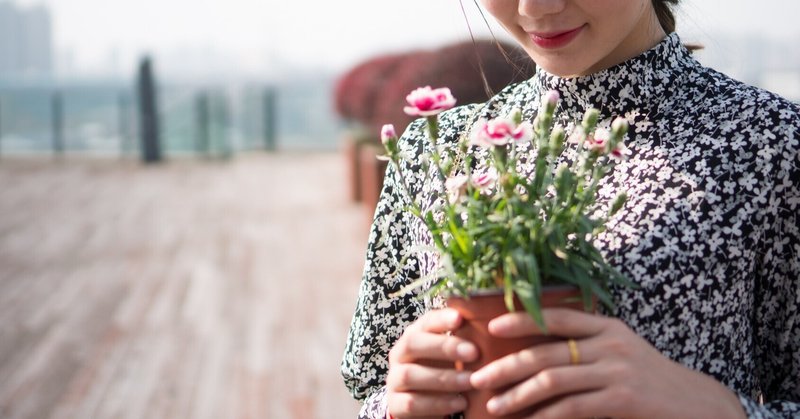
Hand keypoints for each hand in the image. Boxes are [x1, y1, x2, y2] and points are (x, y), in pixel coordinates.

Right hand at [386, 308, 477, 417]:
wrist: (420, 405)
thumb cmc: (441, 372)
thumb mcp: (450, 355)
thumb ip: (463, 340)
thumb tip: (492, 323)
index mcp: (413, 336)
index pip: (423, 321)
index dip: (441, 319)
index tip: (461, 318)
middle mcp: (399, 355)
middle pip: (413, 343)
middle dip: (444, 346)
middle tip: (474, 352)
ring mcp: (394, 380)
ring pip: (411, 374)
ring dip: (444, 377)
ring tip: (471, 381)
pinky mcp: (396, 404)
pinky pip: (412, 403)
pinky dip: (438, 403)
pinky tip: (460, 402)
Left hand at [469, 308, 746, 418]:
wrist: (697, 405)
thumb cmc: (649, 378)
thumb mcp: (620, 351)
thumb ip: (586, 346)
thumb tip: (535, 354)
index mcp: (607, 327)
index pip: (557, 316)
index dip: (522, 318)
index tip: (492, 326)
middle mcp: (610, 344)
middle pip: (546, 352)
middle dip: (506, 365)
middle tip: (478, 376)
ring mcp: (617, 371)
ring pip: (553, 380)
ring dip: (517, 394)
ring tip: (493, 405)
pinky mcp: (622, 399)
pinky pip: (572, 407)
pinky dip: (544, 416)